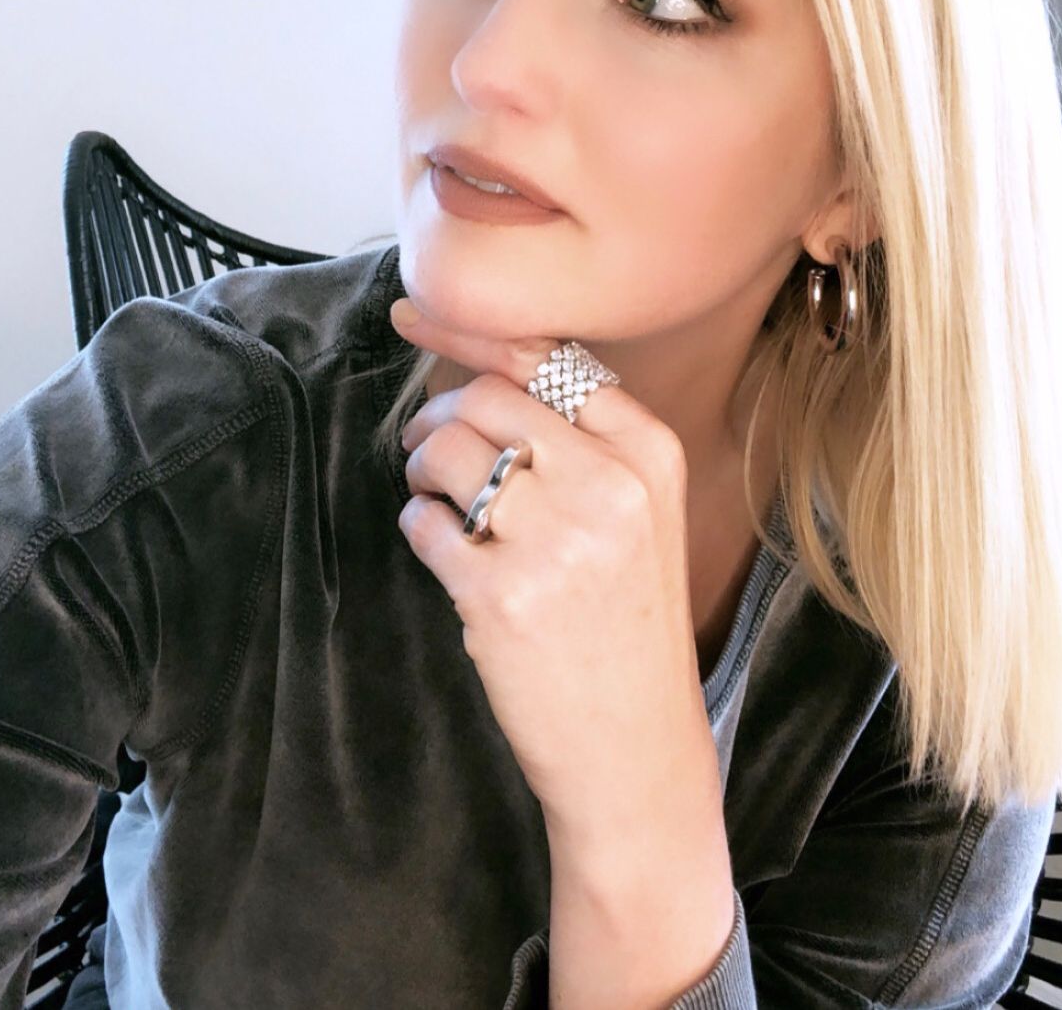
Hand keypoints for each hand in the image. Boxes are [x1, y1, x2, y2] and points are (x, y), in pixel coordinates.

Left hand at [390, 297, 714, 839]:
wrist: (635, 747)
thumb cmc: (628, 623)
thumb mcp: (642, 516)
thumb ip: (583, 440)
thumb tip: (480, 364)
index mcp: (649, 455)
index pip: (544, 359)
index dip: (467, 331)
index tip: (412, 314)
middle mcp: (609, 486)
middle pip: (486, 398)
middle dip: (439, 414)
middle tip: (428, 448)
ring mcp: (556, 541)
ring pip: (448, 451)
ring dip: (422, 468)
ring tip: (435, 498)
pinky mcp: (501, 595)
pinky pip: (425, 523)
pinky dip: (420, 526)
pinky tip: (444, 549)